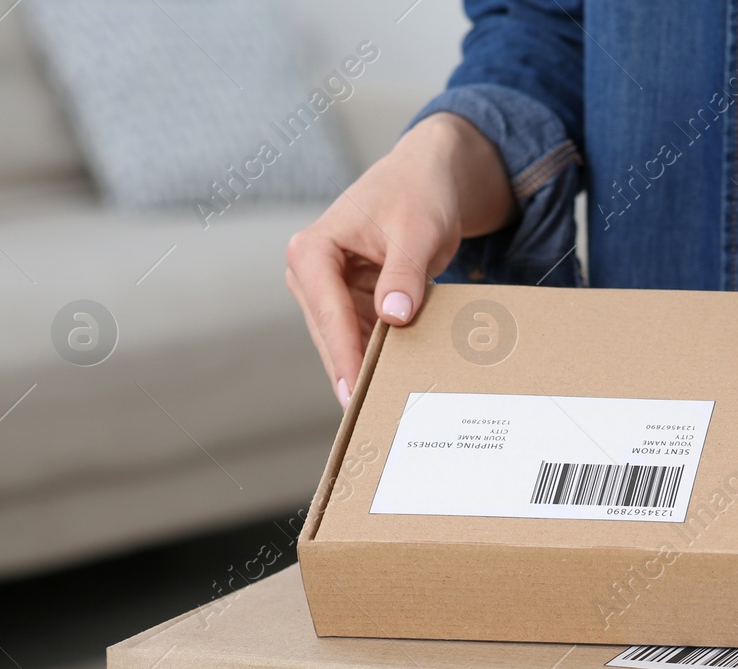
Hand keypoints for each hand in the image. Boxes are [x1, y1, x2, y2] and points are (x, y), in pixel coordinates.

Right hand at [285, 113, 514, 405]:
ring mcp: (327, 292)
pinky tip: (394, 386)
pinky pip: (361, 339)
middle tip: (370, 420)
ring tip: (383, 413)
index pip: (329, 313)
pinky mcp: (348, 303)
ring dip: (365, 372)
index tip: (355, 394)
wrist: (427, 178)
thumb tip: (394, 317)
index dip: (344, 356)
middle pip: (331, 336)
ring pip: (343, 344)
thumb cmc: (418, 194)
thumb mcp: (418, 231)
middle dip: (352, 373)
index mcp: (313, 250)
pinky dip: (378, 359)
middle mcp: (309, 273)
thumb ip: (405, 274)